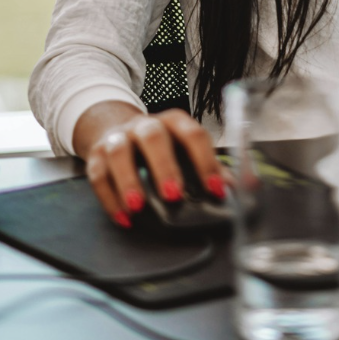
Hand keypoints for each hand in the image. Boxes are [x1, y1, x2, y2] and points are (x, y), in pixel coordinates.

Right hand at [81, 107, 232, 227]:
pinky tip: (123, 217)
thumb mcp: (184, 149)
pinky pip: (99, 175)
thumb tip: (242, 187)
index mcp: (174, 122)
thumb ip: (211, 168)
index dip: (206, 162)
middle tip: (174, 196)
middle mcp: (145, 125)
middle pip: (153, 138)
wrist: (115, 128)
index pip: (193, 135)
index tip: (216, 189)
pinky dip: (110, 198)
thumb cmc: (159, 145)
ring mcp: (118, 138)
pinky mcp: (96, 156)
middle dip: (164, 166)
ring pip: (119, 153)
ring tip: (139, 207)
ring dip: (129, 181)